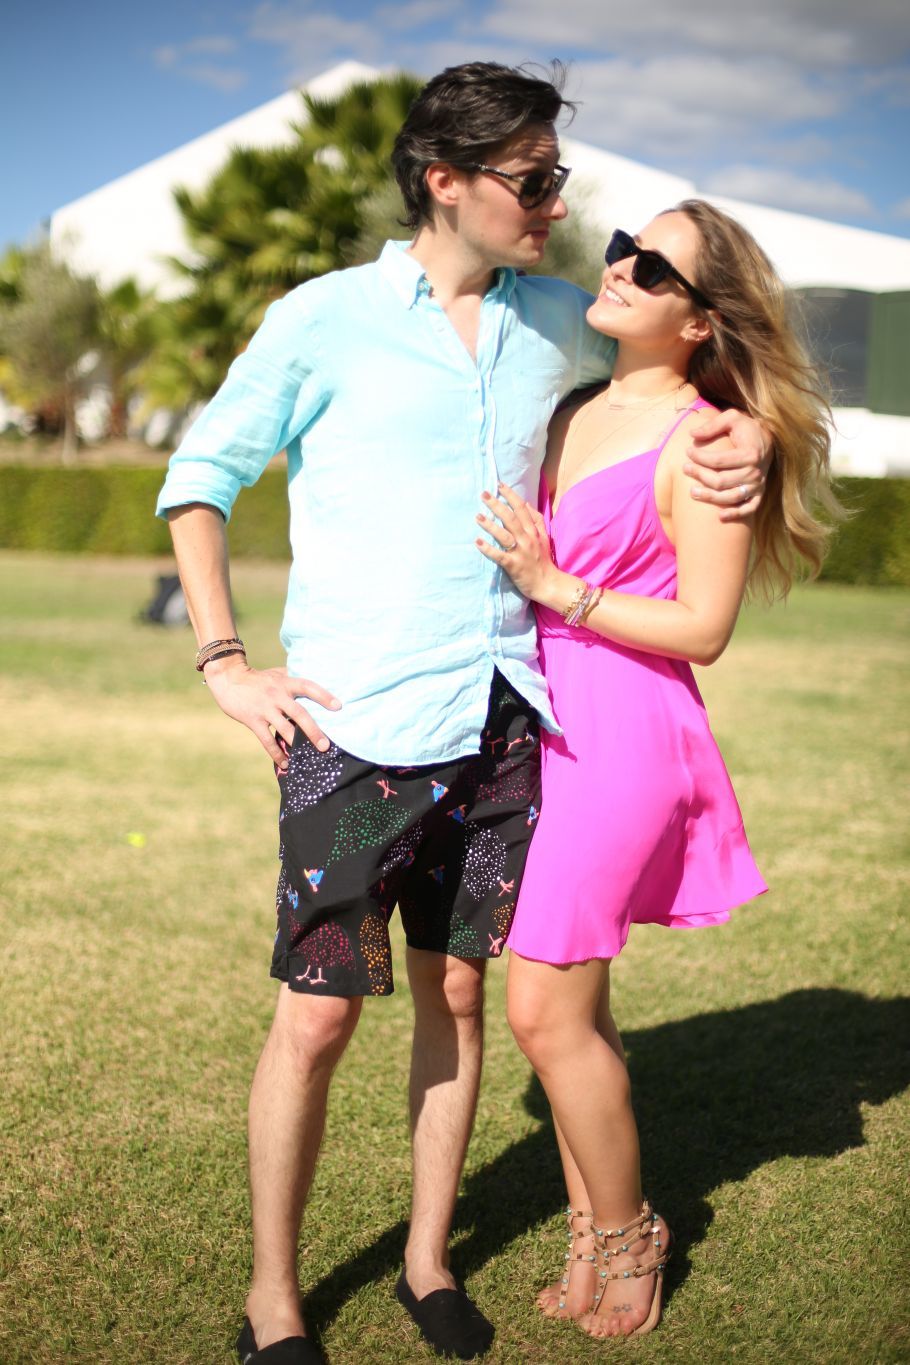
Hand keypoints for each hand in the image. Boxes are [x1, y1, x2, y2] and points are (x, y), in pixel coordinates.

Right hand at [201, 653, 340, 768]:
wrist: (229, 678)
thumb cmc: (257, 678)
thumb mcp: (276, 674)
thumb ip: (292, 680)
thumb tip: (314, 687)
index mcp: (285, 683)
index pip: (308, 687)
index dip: (324, 696)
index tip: (339, 707)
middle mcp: (277, 695)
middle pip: (299, 714)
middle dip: (314, 730)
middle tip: (326, 746)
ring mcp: (265, 708)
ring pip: (284, 729)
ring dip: (297, 745)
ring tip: (308, 759)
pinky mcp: (253, 720)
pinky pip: (267, 740)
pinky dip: (277, 754)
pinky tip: (286, 764)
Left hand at [475, 482, 556, 601]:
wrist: (548, 583)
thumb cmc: (542, 560)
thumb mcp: (543, 537)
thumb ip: (536, 520)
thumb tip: (526, 504)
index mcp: (533, 531)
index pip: (522, 509)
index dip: (510, 495)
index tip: (499, 485)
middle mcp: (527, 539)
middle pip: (511, 518)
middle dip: (497, 505)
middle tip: (484, 494)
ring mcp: (521, 552)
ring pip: (504, 535)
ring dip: (490, 525)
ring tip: (477, 517)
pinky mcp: (514, 566)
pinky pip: (499, 556)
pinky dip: (488, 549)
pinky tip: (478, 542)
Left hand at [684, 409, 772, 521]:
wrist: (769, 439)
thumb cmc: (747, 428)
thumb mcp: (732, 418)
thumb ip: (713, 425)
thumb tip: (691, 434)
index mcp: (750, 454)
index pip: (719, 461)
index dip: (700, 457)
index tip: (687, 451)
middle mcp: (755, 472)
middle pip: (721, 481)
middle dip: (700, 476)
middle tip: (685, 469)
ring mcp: (758, 485)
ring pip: (730, 497)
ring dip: (710, 497)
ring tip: (692, 492)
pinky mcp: (759, 493)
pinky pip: (749, 508)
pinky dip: (736, 514)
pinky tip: (720, 517)